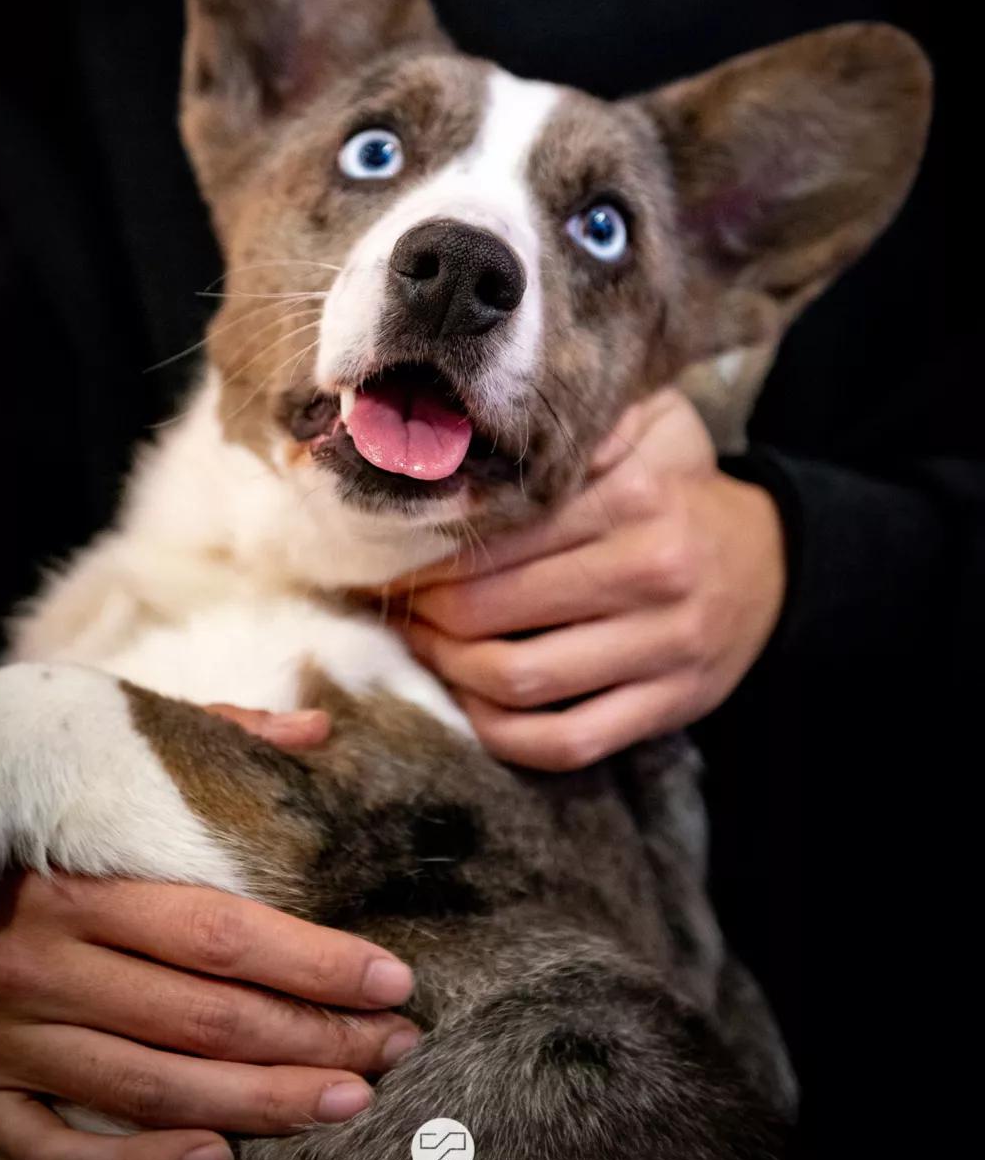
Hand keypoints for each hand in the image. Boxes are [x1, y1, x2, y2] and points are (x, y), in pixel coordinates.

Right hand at [0, 708, 417, 1159]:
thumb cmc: (28, 838)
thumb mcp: (105, 767)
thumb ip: (214, 738)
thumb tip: (316, 729)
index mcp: (79, 881)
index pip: (221, 931)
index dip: (315, 963)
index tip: (392, 981)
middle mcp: (42, 963)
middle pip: (204, 1016)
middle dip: (313, 1038)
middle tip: (391, 1050)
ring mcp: (9, 1040)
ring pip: (156, 1089)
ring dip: (262, 1104)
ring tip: (346, 1099)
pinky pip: (63, 1157)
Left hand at [395, 389, 785, 770]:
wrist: (773, 561)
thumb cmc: (681, 486)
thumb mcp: (650, 423)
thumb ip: (583, 419)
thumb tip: (481, 425)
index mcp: (637, 496)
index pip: (500, 534)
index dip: (427, 550)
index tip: (385, 551)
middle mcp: (652, 571)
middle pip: (494, 609)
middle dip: (425, 610)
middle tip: (393, 601)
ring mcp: (663, 649)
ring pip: (520, 680)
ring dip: (449, 669)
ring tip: (422, 644)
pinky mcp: (669, 707)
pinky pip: (566, 741)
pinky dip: (501, 732)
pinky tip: (470, 701)